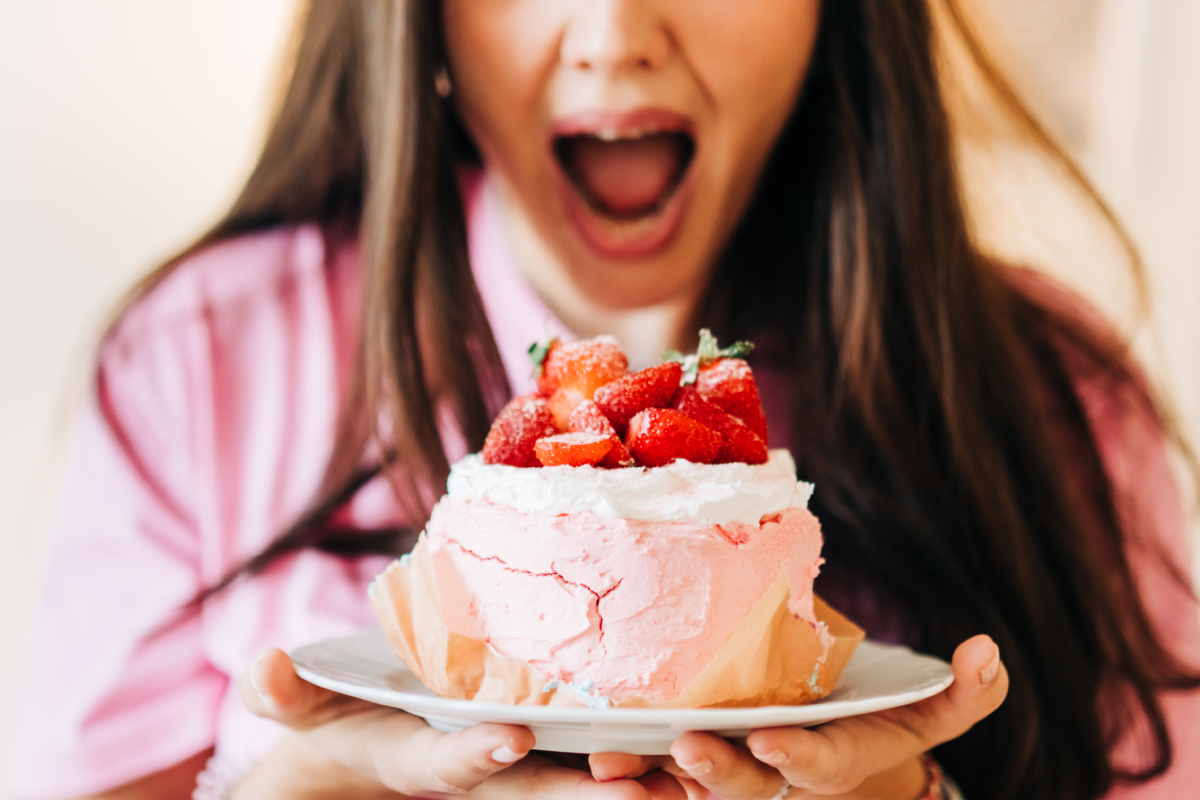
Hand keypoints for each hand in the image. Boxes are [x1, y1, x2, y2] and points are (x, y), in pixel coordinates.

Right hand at [237, 647, 687, 798]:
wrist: (371, 754)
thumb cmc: (341, 724)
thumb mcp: (306, 710)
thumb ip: (283, 693)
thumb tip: (261, 666)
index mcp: (425, 756)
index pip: (451, 762)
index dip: (476, 753)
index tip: (510, 738)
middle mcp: (481, 770)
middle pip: (536, 789)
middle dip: (583, 787)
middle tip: (638, 780)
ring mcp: (515, 771)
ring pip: (578, 782)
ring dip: (632, 783)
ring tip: (692, 778)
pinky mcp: (544, 757)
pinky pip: (597, 766)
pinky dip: (644, 768)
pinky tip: (696, 758)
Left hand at [590, 634, 1007, 798]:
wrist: (829, 755)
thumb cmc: (878, 728)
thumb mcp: (926, 714)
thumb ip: (964, 693)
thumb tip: (987, 649)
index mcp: (832, 762)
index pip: (817, 765)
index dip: (797, 758)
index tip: (772, 741)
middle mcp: (778, 780)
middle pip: (746, 787)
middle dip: (718, 771)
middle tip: (686, 744)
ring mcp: (734, 779)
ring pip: (691, 789)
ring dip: (653, 778)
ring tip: (611, 761)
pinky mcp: (694, 769)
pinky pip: (658, 777)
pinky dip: (631, 770)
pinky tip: (592, 754)